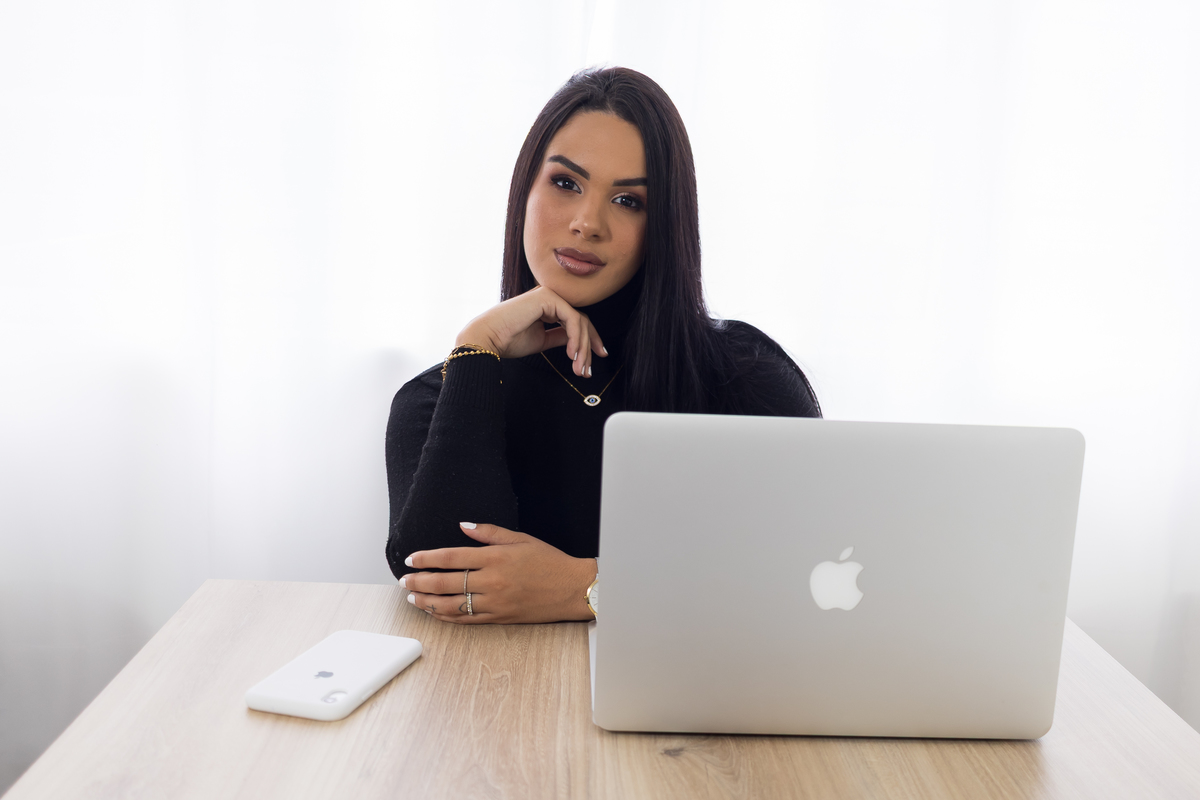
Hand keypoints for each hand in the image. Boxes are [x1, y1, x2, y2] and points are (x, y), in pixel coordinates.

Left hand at [401, 522, 596, 623]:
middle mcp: (492, 581)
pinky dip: (447, 616)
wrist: (572, 589)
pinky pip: (466, 619)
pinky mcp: (499, 618)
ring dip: (428, 601)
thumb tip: (463, 526)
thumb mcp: (521, 539)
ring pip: (452, 605)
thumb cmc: (550, 561)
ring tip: (414, 597)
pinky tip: (435, 612)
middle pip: (445, 582)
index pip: (451, 557)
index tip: (411, 559)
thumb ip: (489, 532)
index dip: (427, 558)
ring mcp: (494, 602)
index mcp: (495, 557)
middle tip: (404, 580)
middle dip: (420, 581)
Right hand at [455, 285, 606, 377]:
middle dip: (589, 346)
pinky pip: (572, 319)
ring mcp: (548, 294)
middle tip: (588, 369)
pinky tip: (572, 354)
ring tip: (578, 367)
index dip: (588, 341)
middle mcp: (549, 297)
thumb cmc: (507, 340)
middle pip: (581, 321)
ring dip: (582, 347)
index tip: (593, 360)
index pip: (575, 321)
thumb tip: (578, 342)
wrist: (487, 338)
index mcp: (546, 306)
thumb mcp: (541, 340)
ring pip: (579, 321)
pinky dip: (576, 338)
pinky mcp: (547, 297)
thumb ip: (560, 337)